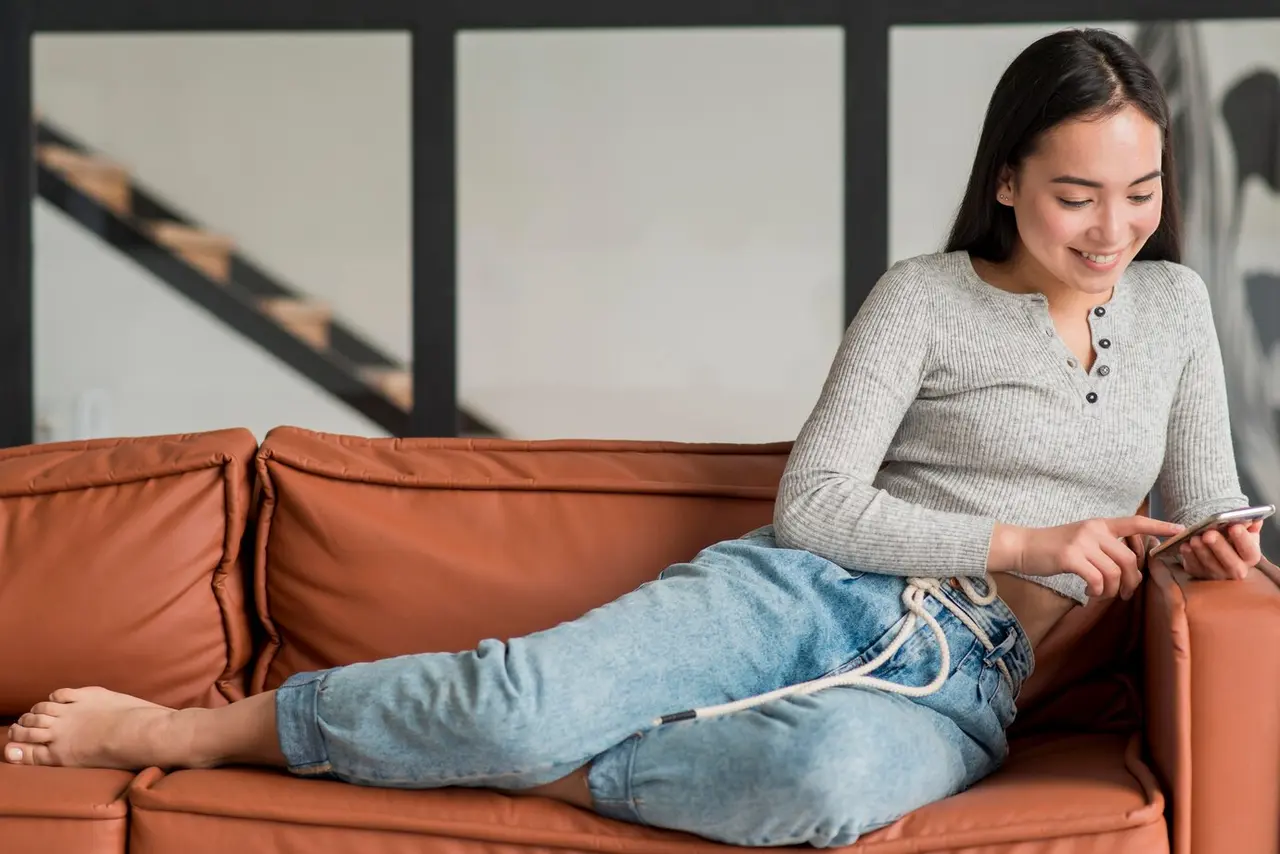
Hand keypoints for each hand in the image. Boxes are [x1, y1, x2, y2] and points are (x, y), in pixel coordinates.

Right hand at [992, 516, 1184, 599]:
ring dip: (1111, 590)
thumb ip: (1103, 546)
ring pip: (1114, 572)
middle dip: (1131, 581)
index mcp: (1099, 524)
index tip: (1180, 530)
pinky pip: (1097, 579)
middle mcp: (1093, 530)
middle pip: (1128, 559)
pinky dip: (1096, 591)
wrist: (1021, 546)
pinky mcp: (1070, 557)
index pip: (1135, 522)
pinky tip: (1088, 592)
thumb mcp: (1080, 538)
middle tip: (1124, 595)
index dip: (1159, 526)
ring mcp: (1082, 542)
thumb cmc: (1052, 548)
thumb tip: (1127, 567)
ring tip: (1101, 594)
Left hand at [1174, 520, 1263, 579]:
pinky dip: (1188, 556)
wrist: (1217, 546)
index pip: (1250, 550)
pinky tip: (1185, 545)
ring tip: (1194, 538)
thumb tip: (1255, 519)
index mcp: (1250, 557)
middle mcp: (1236, 570)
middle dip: (1219, 547)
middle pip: (1230, 562)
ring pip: (1210, 565)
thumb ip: (1250, 524)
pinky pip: (1194, 567)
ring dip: (1201, 551)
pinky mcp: (1200, 574)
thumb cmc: (1231, 537)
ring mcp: (1217, 574)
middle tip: (1209, 534)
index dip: (1243, 539)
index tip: (1234, 527)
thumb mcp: (1243, 530)